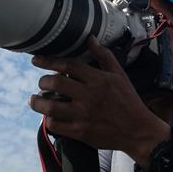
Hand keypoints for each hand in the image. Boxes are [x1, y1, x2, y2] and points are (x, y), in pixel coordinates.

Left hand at [28, 36, 168, 163]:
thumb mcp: (119, 74)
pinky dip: (48, 120)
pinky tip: (48, 116)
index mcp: (98, 79)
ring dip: (38, 102)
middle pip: (56, 83)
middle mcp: (89, 95)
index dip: (50, 61)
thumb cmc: (128, 99)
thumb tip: (90, 39)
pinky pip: (56, 125)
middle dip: (42, 81)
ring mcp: (83, 115)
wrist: (137, 129)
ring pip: (51, 106)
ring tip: (34, 100)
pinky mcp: (80, 132)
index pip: (69, 65)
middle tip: (41, 82)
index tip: (36, 60)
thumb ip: (103, 56)